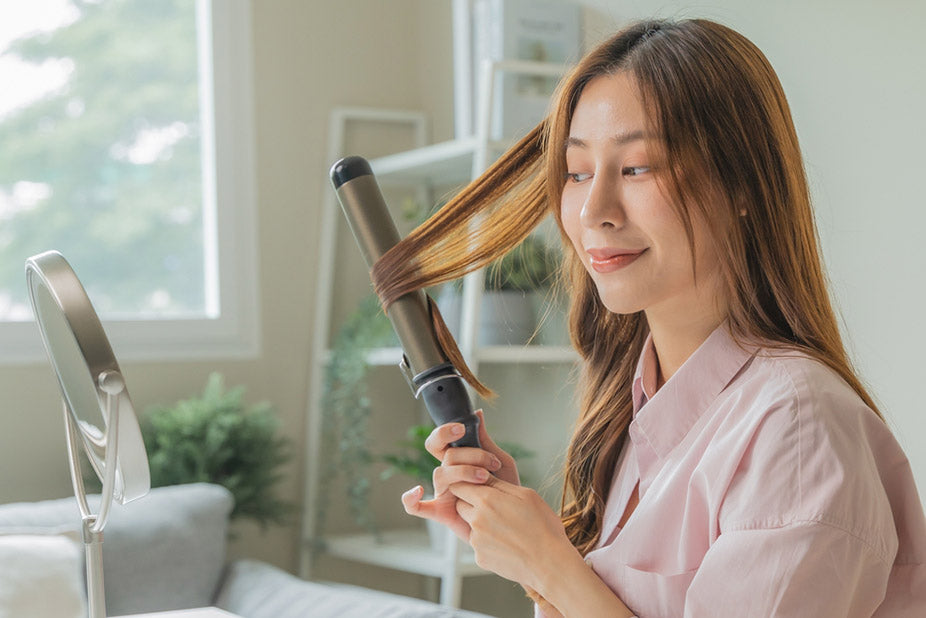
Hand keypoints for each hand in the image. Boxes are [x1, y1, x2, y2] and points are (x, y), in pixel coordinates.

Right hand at [400, 410, 518, 539]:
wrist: (516, 518)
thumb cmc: (506, 488)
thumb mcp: (500, 461)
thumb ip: (485, 440)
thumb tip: (478, 413)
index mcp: (457, 459)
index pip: (440, 440)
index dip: (445, 431)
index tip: (462, 428)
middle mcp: (447, 474)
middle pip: (444, 456)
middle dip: (469, 455)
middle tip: (490, 462)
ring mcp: (442, 493)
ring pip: (440, 474)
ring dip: (464, 472)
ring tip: (486, 479)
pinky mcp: (441, 512)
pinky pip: (417, 508)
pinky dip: (411, 500)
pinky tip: (418, 491)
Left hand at [448, 476, 573, 591]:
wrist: (549, 563)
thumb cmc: (543, 526)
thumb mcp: (526, 495)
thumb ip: (499, 484)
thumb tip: (482, 476)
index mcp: (486, 500)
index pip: (459, 486)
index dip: (466, 485)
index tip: (477, 487)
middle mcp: (476, 520)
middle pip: (460, 505)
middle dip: (471, 503)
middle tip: (494, 507)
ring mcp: (476, 541)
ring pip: (469, 525)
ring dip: (480, 524)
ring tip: (506, 528)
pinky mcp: (480, 558)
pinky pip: (478, 545)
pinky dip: (488, 542)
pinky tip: (508, 544)